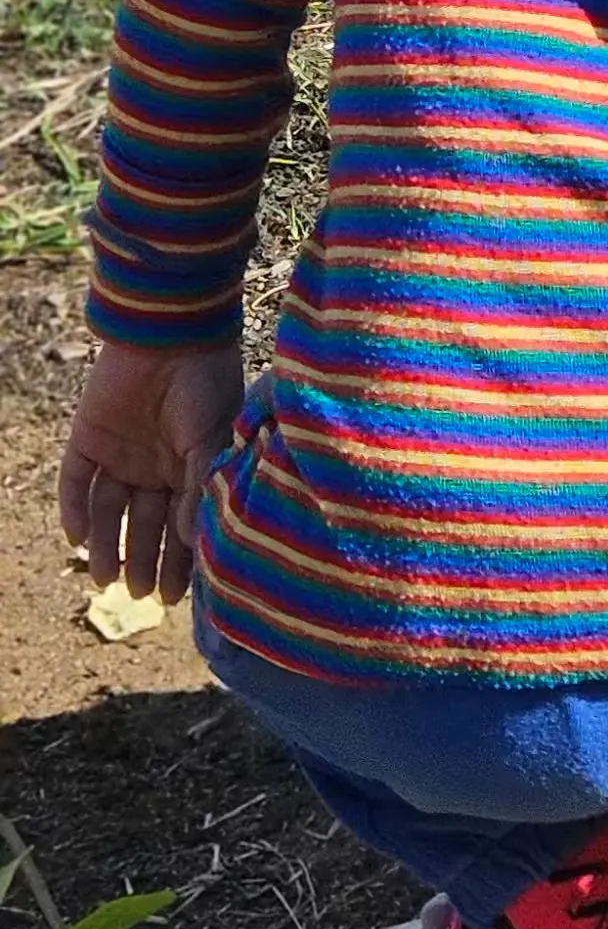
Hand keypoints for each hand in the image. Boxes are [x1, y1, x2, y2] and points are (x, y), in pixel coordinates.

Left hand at [57, 338, 244, 608]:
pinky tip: (76, 538)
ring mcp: (119, 454)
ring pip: (108, 511)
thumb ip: (201, 483)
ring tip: (105, 579)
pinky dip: (73, 510)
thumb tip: (196, 537)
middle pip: (145, 523)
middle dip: (145, 559)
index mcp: (189, 465)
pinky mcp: (86, 440)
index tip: (178, 596)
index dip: (182, 558)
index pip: (184, 522)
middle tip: (142, 595)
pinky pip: (75, 482)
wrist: (168, 332)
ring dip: (106, 544)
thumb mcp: (212, 436)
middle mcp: (153, 465)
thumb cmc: (205, 382)